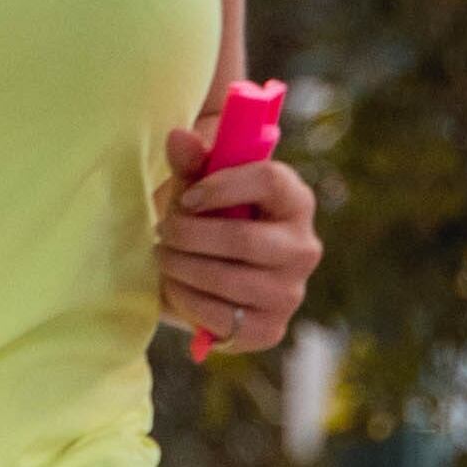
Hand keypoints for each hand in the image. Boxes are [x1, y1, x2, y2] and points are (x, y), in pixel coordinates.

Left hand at [156, 116, 320, 356]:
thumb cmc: (210, 216)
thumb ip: (191, 161)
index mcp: (296, 200)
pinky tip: (173, 285)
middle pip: (243, 239)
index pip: (270, 181)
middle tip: (162, 231)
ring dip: (182, 267)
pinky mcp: (270, 329)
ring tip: (162, 256)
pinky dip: (188, 300)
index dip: (223, 186)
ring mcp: (291, 292)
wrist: (217, 270)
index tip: (187, 198)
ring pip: (229, 279)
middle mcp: (304, 247)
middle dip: (190, 235)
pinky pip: (222, 317)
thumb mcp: (200, 186)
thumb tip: (178, 137)